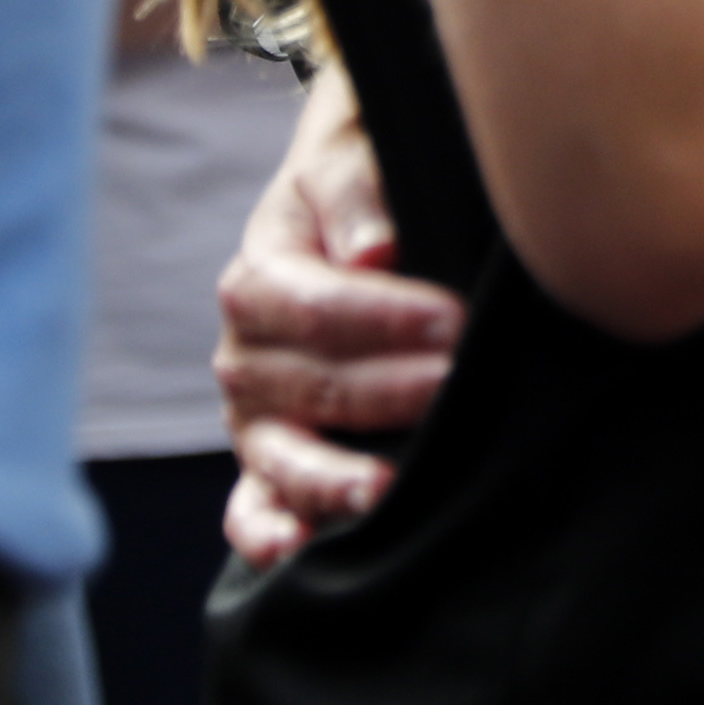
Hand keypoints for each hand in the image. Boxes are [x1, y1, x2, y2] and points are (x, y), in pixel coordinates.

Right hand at [217, 71, 457, 567]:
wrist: (357, 194)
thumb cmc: (366, 174)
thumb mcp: (354, 153)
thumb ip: (357, 189)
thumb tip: (374, 248)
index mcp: (263, 271)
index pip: (308, 301)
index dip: (377, 314)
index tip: (450, 319)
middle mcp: (247, 347)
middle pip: (306, 380)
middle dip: (384, 388)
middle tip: (456, 384)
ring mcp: (256, 408)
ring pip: (277, 450)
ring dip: (327, 474)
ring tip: (383, 488)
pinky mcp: (271, 453)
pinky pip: (254, 499)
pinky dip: (264, 527)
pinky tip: (288, 551)